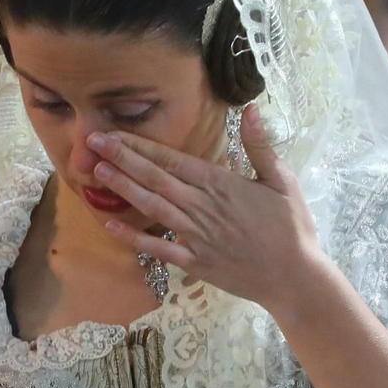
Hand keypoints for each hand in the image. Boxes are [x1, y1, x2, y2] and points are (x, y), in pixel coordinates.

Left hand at [86, 103, 327, 314]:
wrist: (295, 277)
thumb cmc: (291, 227)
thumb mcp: (282, 180)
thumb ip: (260, 146)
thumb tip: (251, 109)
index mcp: (222, 184)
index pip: (173, 160)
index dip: (142, 146)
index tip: (117, 133)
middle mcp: (203, 207)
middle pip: (156, 179)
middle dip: (123, 159)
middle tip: (92, 142)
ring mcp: (197, 236)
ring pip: (153, 208)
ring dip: (124, 189)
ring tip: (97, 172)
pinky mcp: (195, 263)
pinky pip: (159, 249)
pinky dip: (135, 238)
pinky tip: (111, 226)